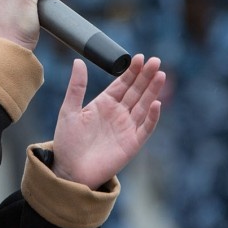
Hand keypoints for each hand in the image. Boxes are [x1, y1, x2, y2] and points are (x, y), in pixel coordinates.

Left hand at [51, 54, 165, 189]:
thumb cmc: (67, 142)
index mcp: (104, 103)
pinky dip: (152, 117)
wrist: (69, 170)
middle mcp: (118, 113)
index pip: (122, 83)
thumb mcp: (69, 110)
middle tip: (155, 60)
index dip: (132, 71)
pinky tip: (156, 103)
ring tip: (160, 75)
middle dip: (146, 76)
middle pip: (136, 91)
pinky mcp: (132, 144)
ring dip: (152, 91)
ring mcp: (126, 128)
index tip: (139, 57)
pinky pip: (145, 128)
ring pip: (143, 106)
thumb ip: (76, 87)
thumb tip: (78, 61)